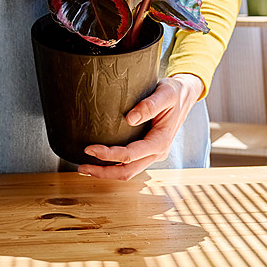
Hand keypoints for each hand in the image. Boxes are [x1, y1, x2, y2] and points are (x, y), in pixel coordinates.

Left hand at [78, 73, 204, 179]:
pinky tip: (100, 162)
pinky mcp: (147, 151)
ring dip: (107, 172)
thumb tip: (130, 118)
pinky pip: (130, 165)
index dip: (109, 155)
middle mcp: (157, 152)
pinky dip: (113, 166)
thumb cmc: (175, 93)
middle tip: (82, 167)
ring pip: (128, 172)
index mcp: (161, 141)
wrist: (185, 96)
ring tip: (85, 169)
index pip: (131, 155)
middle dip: (103, 172)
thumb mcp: (166, 93)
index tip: (89, 149)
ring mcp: (152, 154)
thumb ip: (150, 105)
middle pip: (127, 171)